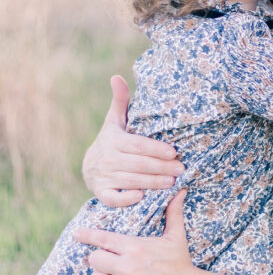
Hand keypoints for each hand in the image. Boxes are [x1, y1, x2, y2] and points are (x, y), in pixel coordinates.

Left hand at [76, 191, 195, 274]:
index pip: (103, 239)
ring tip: (106, 272)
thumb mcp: (177, 235)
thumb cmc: (180, 260)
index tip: (77, 233)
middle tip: (106, 256)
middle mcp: (127, 266)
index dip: (87, 235)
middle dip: (98, 256)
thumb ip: (173, 212)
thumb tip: (180, 189)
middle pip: (95, 259)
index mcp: (136, 247)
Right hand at [82, 75, 182, 206]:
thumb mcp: (114, 121)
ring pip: (131, 180)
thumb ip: (120, 101)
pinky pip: (113, 198)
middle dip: (161, 167)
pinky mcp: (101, 192)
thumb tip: (117, 76)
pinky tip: (143, 197)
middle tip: (181, 169)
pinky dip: (126, 198)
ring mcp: (103, 176)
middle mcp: (108, 158)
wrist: (89, 166)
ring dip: (153, 182)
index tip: (173, 152)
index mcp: (114, 140)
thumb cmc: (112, 140)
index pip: (138, 145)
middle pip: (138, 164)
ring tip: (172, 182)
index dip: (155, 149)